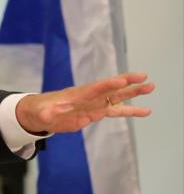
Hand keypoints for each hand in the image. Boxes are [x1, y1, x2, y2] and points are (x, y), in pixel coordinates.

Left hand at [15, 72, 153, 133]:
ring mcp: (94, 104)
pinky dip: (131, 111)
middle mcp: (89, 97)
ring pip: (117, 98)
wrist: (41, 113)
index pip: (94, 89)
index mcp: (76, 95)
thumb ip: (47, 113)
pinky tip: (145, 111)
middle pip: (110, 89)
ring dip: (133, 94)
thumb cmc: (40, 110)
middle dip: (127, 84)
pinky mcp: (96, 112)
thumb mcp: (42, 113)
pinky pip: (116, 111)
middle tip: (144, 78)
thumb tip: (47, 115)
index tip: (122, 81)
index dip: (108, 85)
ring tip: (151, 87)